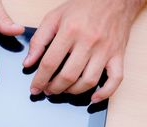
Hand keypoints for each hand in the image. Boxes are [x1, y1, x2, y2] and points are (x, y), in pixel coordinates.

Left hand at [24, 0, 146, 102]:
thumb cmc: (83, 7)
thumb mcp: (54, 17)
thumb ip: (39, 40)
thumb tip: (28, 62)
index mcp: (70, 31)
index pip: (50, 63)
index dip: (40, 80)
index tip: (34, 88)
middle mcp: (89, 42)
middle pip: (68, 76)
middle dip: (54, 88)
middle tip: (48, 90)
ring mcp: (105, 50)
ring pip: (89, 81)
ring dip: (73, 92)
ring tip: (64, 90)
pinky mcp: (118, 55)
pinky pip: (116, 79)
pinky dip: (105, 93)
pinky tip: (94, 98)